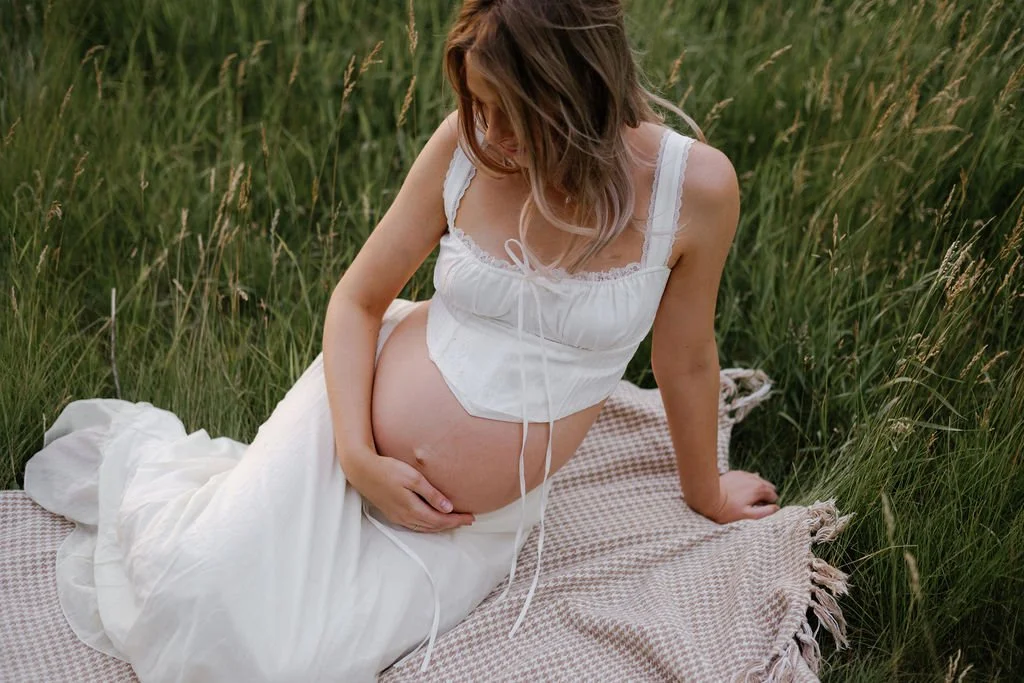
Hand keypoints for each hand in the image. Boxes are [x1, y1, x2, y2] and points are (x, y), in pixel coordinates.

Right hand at [345, 450, 474, 532]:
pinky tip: (432, 520)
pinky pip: (415, 525)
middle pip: (434, 527)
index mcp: (413, 509)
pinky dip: (428, 525)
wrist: (362, 471)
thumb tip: (448, 508)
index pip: (441, 520)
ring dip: (440, 526)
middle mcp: (405, 517)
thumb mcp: (413, 478)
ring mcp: (398, 517)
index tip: (471, 517)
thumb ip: (431, 494)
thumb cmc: (388, 470)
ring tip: (454, 521)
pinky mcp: (392, 514)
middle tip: (467, 520)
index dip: (457, 520)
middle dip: (452, 524)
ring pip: (424, 528)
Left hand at [706, 470, 779, 523]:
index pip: (773, 496)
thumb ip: (764, 512)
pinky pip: (747, 476)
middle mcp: (754, 479)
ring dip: (757, 488)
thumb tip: (776, 508)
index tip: (761, 509)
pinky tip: (742, 489)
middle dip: (765, 495)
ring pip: (758, 480)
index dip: (769, 504)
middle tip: (756, 504)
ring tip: (750, 497)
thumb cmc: (727, 509)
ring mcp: (744, 474)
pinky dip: (748, 482)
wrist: (708, 496)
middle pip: (767, 486)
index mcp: (759, 489)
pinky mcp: (735, 473)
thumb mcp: (747, 515)